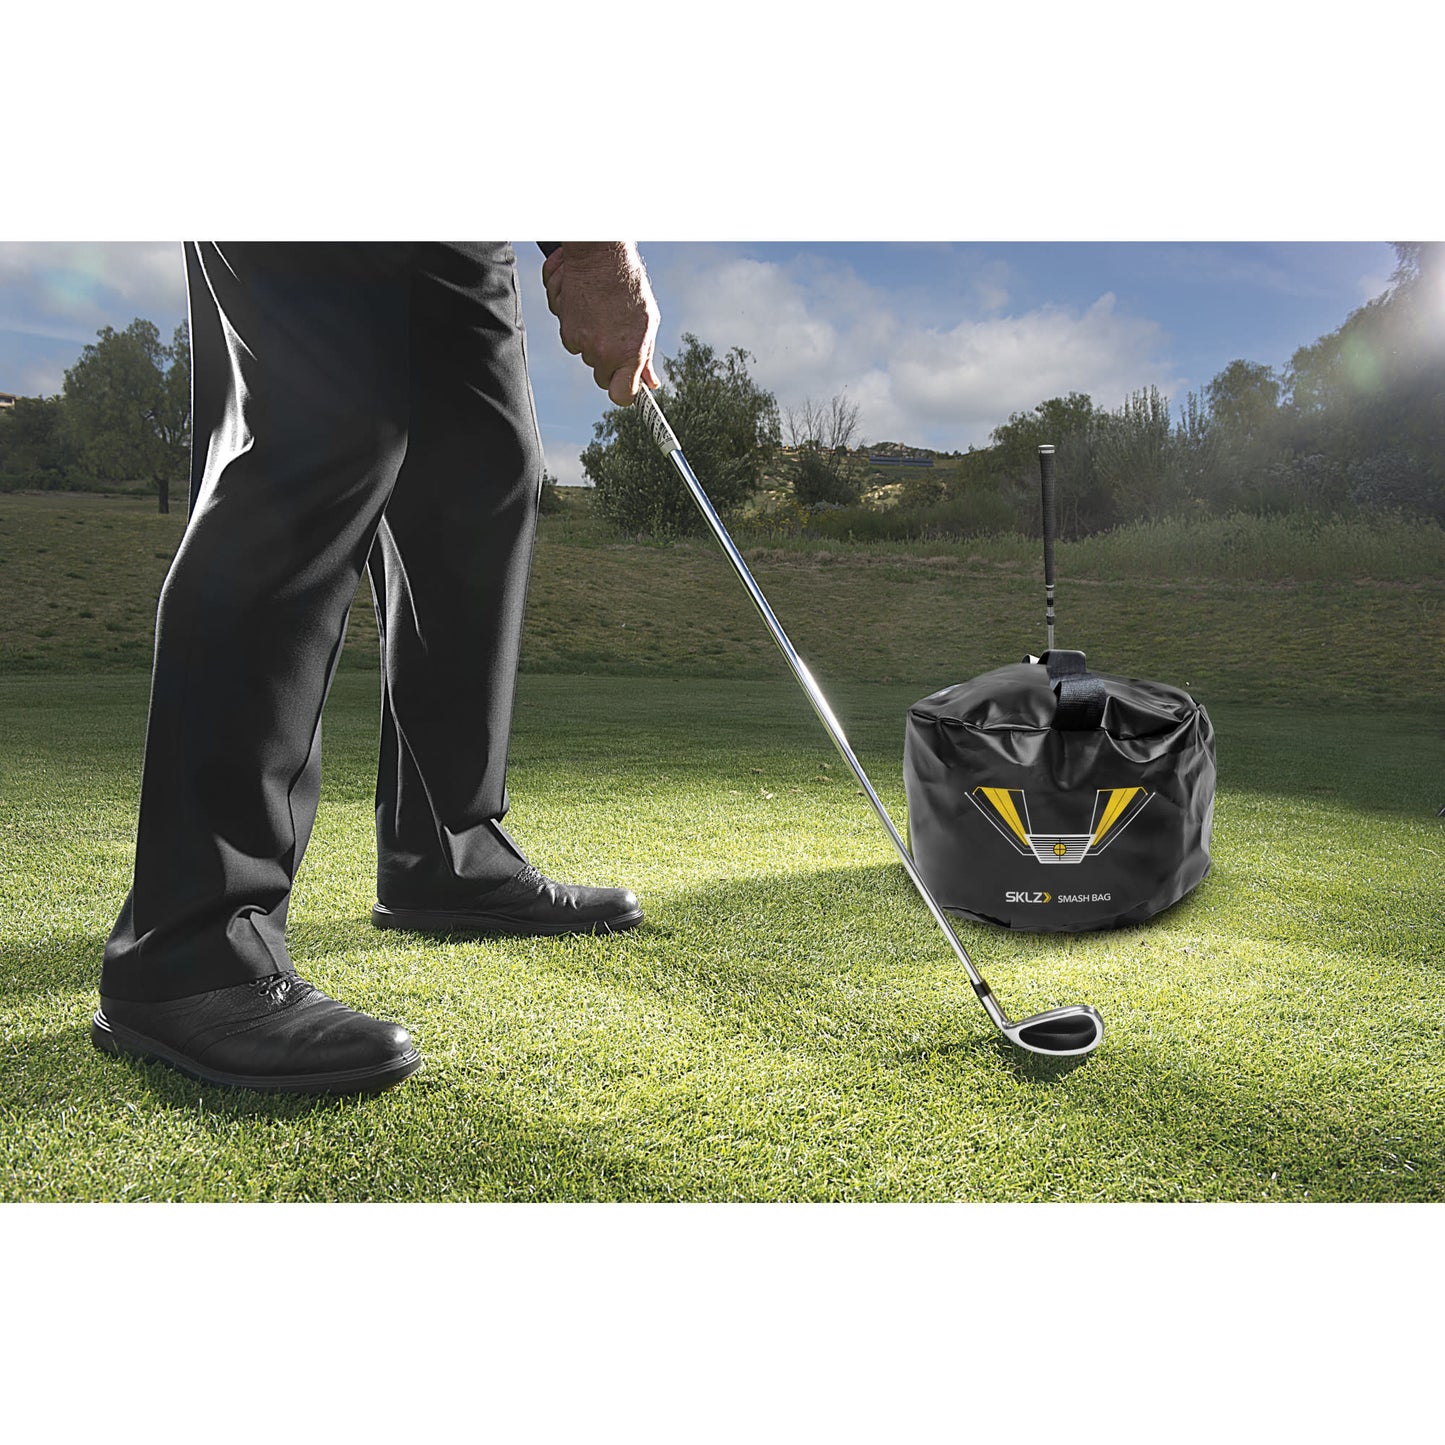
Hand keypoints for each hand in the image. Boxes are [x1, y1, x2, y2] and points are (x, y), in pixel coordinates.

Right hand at [542, 242, 661, 404]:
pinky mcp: (563, 326)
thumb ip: (646, 355)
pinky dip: (575, 322)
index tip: (626, 384)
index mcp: (627, 352)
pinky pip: (570, 336)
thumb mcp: (647, 321)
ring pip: (584, 354)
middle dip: (608, 361)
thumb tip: (650, 382)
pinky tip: (586, 303)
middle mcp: (601, 351)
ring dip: (591, 338)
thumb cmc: (628, 284)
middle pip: (601, 375)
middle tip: (615, 335)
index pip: (621, 395)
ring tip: (601, 311)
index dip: (623, 391)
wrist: (600, 253)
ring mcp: (580, 340)